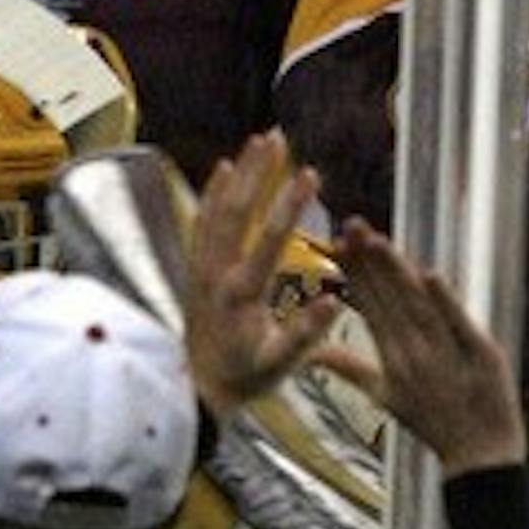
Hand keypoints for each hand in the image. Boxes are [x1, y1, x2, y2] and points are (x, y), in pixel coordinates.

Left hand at [185, 132, 339, 418]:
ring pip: (217, 209)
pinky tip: (224, 169)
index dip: (290, 205)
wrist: (196, 390)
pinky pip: (202, 220)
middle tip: (278, 138)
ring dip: (238, 174)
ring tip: (257, 141)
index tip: (310, 174)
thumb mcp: (280, 366)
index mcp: (241, 294)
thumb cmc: (243, 378)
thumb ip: (305, 335)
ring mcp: (203, 267)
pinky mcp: (197, 268)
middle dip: (259, 173)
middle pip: (237, 211)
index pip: (269, 240)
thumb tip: (333, 302)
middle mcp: (217, 273)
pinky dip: (212, 192)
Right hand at [310, 219, 527, 477]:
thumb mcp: (385, 397)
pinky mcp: (481, 356)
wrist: (481, 459)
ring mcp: (446, 355)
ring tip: (377, 241)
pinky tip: (429, 275)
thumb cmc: (433, 423)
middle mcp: (413, 354)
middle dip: (369, 261)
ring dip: (396, 273)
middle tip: (351, 225)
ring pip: (417, 306)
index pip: (369, 306)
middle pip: (388, 299)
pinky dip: (445, 302)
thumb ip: (350, 368)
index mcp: (390, 358)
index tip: (336, 242)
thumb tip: (312, 353)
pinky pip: (459, 325)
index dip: (354, 273)